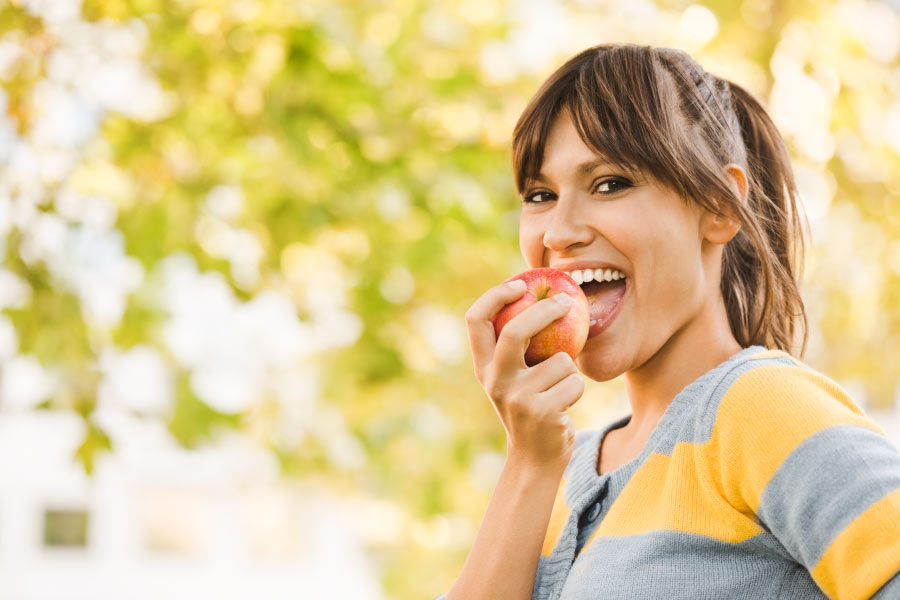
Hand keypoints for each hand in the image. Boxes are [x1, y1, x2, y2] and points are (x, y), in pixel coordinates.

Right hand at [464, 280, 585, 469]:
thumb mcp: (514, 378)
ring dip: (569, 372)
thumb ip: (517, 348)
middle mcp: (494, 380)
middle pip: (516, 331)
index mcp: (483, 367)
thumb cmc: (532, 407)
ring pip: (560, 360)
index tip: (519, 283)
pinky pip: (574, 381)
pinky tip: (565, 406)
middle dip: (544, 311)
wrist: (536, 459)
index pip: (475, 320)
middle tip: (566, 301)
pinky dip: (577, 390)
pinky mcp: (542, 411)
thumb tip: (543, 296)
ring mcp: (517, 397)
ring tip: (558, 391)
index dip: (495, 296)